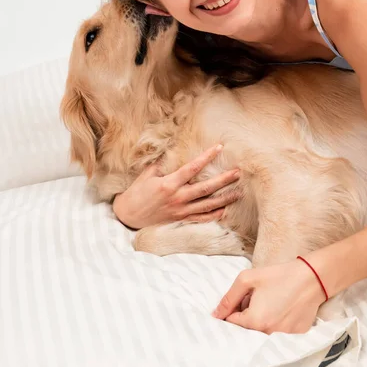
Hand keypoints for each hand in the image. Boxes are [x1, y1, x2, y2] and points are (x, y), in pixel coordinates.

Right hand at [113, 144, 240, 228]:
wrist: (128, 216)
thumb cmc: (137, 192)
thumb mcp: (147, 175)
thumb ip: (162, 164)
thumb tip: (175, 150)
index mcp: (169, 184)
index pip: (192, 168)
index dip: (206, 157)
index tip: (219, 147)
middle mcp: (178, 198)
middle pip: (206, 188)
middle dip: (224, 180)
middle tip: (238, 172)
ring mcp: (181, 211)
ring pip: (208, 205)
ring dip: (225, 198)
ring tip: (239, 192)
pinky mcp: (181, 220)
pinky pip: (201, 219)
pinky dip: (214, 215)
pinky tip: (225, 210)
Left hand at [212, 259, 326, 333]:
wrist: (311, 278)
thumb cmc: (279, 276)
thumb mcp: (248, 279)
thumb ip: (229, 298)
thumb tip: (215, 315)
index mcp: (254, 321)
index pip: (231, 322)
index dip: (234, 308)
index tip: (244, 298)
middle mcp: (267, 334)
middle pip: (246, 329)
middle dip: (246, 315)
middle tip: (258, 299)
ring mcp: (283, 338)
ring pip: (261, 332)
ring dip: (261, 320)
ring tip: (271, 303)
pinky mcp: (295, 337)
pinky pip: (278, 333)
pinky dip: (276, 324)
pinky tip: (283, 309)